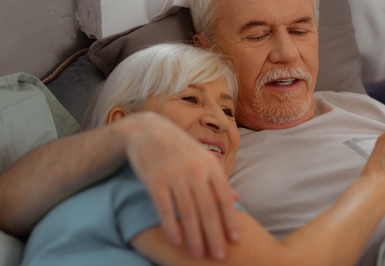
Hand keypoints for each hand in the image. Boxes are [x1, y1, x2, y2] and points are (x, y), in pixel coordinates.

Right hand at [116, 112, 238, 259]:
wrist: (147, 130)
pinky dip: (170, 225)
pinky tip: (176, 241)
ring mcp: (173, 174)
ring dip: (194, 235)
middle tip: (219, 256)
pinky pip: (164, 206)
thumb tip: (237, 198)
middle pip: (207, 208)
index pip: (223, 197)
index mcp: (209, 165)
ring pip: (186, 210)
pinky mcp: (154, 178)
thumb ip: (218, 179)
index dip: (230, 219)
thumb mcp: (202, 158)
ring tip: (198, 255)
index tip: (235, 239)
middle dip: (214, 234)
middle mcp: (194, 170)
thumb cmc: (180, 148)